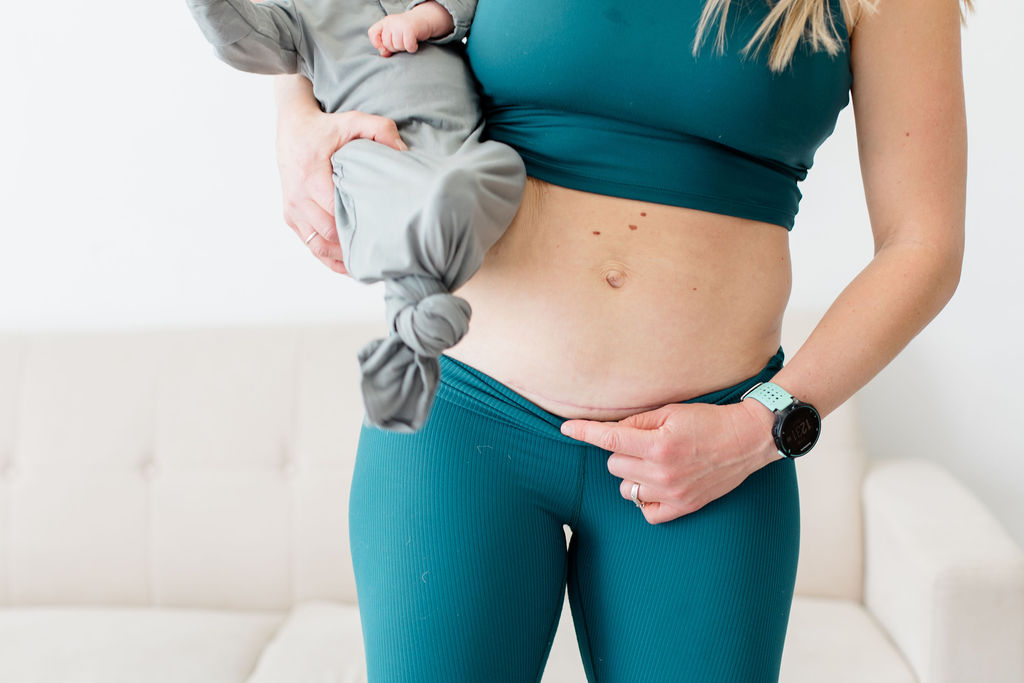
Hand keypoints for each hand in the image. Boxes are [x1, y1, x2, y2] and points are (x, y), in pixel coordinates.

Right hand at [275, 108, 407, 274]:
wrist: (292, 127)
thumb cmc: (325, 127)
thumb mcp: (353, 120)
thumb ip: (380, 130)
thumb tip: (404, 153)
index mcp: (311, 176)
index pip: (336, 212)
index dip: (359, 226)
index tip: (383, 232)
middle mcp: (297, 197)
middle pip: (329, 234)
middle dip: (354, 244)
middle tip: (383, 249)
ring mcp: (292, 210)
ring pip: (319, 246)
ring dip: (343, 256)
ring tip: (369, 261)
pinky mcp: (290, 217)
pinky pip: (310, 246)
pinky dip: (330, 259)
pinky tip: (351, 265)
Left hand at [367, 2, 453, 57]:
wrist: (424, 19)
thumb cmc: (408, 30)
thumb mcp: (395, 35)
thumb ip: (387, 45)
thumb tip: (384, 55)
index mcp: (385, 22)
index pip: (373, 33)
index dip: (377, 44)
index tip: (385, 49)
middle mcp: (390, 21)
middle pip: (387, 44)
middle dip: (395, 48)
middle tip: (403, 42)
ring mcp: (400, 24)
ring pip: (397, 46)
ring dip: (404, 48)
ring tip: (408, 41)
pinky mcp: (410, 29)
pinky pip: (408, 46)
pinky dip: (412, 48)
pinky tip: (414, 43)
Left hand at [559, 399, 781, 523]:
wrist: (747, 440)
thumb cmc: (708, 420)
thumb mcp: (671, 411)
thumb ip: (638, 422)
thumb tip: (610, 431)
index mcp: (658, 444)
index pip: (609, 439)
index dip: (583, 431)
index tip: (565, 428)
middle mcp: (663, 472)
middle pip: (614, 465)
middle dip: (621, 451)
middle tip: (644, 442)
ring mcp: (673, 493)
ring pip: (625, 488)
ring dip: (631, 474)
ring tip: (652, 462)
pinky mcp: (684, 506)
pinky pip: (645, 512)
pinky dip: (644, 499)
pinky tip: (653, 485)